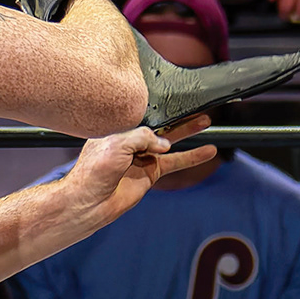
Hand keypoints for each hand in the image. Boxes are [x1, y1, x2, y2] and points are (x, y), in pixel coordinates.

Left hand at [59, 119, 216, 228]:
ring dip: (188, 131)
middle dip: (178, 115)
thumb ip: (143, 137)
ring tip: (206, 121)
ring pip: (171, 140)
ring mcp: (142, 156)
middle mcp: (131, 140)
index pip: (142, 112)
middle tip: (196, 105)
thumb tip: (165, 143)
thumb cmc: (94, 170)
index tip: (174, 96)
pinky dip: (192, 157)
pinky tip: (207, 151)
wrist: (91, 202)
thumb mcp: (117, 143)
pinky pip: (176, 161)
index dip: (158, 105)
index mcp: (118, 127)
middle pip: (160, 123)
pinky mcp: (151, 172)